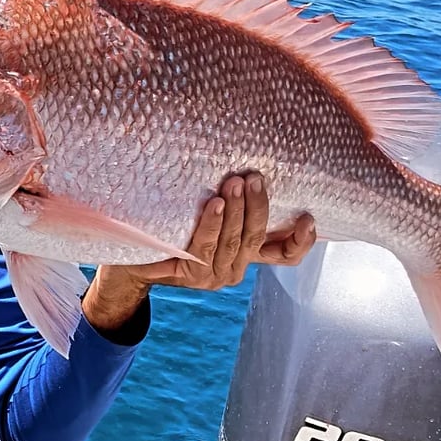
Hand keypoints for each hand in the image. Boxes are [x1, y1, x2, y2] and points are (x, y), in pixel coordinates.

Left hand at [83, 173, 314, 332]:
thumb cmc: (174, 228)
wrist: (132, 256)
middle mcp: (235, 269)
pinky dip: (212, 224)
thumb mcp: (210, 215)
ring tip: (234, 182)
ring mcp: (214, 276)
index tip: (309, 217)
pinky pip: (205, 246)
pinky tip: (214, 204)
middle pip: (258, 238)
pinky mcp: (192, 275)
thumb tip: (249, 164)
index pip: (285, 255)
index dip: (301, 241)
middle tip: (255, 177)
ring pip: (235, 242)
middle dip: (259, 205)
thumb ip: (233, 202)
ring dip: (237, 211)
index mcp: (246, 255)